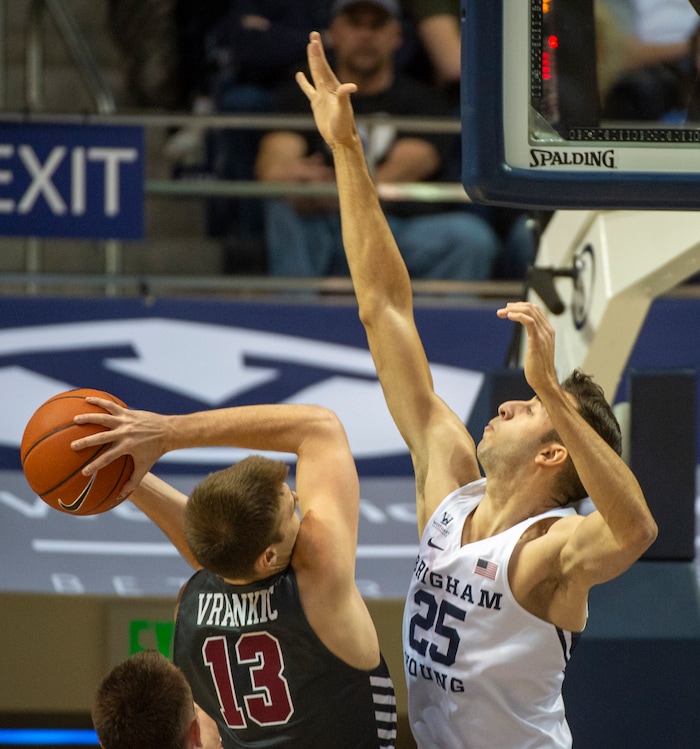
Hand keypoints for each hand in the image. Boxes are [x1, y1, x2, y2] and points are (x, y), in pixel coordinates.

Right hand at [70, 397, 171, 496]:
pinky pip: (111, 405)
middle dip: (87, 442)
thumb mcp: (145, 467)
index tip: (84, 472)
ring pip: (104, 417)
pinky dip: (99, 402)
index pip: (108, 458)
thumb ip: (133, 481)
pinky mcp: (127, 413)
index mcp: (128, 447)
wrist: (168, 431)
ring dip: (89, 418)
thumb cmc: (155, 451)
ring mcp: (126, 421)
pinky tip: (87, 399)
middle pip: (102, 437)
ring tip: (74, 420)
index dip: (96, 465)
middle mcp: (125, 433)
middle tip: (72, 446)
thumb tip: (121, 495)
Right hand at [295, 31, 357, 147]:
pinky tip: (299, 75)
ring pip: (315, 74)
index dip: (318, 55)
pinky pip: (308, 90)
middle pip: (320, 67)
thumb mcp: (344, 112)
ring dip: (312, 61)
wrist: (341, 140)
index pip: (323, 68)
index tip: (314, 41)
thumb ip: (344, 98)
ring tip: (309, 47)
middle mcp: (328, 89)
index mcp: (334, 88)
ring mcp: (322, 96)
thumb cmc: (344, 127)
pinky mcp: (316, 104)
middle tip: (313, 35)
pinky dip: (304, 82)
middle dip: (316, 52)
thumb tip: (350, 86)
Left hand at [496, 301, 558, 394]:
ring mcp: (544, 335)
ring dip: (513, 310)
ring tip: (502, 313)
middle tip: (501, 311)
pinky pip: (529, 322)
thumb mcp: (536, 348)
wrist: (544, 381)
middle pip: (532, 308)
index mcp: (548, 330)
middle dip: (514, 306)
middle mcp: (547, 330)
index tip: (508, 309)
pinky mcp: (537, 341)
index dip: (520, 306)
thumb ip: (534, 337)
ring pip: (530, 312)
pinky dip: (519, 316)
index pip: (536, 310)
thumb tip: (528, 333)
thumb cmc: (538, 368)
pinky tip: (509, 316)